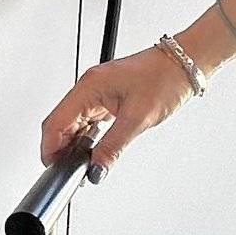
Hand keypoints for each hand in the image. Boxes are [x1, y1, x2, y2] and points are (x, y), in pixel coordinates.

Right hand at [40, 45, 193, 173]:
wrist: (186, 63)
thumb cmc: (166, 78)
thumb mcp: (138, 119)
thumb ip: (112, 148)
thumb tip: (96, 170)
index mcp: (89, 87)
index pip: (56, 122)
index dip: (49, 148)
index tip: (53, 167)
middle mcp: (89, 87)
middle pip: (60, 123)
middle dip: (60, 148)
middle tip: (69, 171)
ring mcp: (98, 92)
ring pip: (73, 122)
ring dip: (73, 144)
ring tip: (82, 163)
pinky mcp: (108, 97)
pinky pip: (88, 119)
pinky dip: (86, 137)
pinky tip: (93, 149)